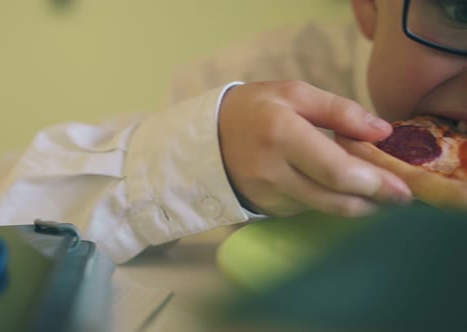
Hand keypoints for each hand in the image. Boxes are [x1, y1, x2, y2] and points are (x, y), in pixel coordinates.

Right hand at [218, 81, 411, 216]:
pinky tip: (334, 187)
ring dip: (355, 203)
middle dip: (374, 202)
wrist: (207, 137)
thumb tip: (383, 132)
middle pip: (335, 200)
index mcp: (282, 135)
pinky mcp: (266, 208)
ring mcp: (267, 195)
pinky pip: (308, 209)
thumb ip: (340, 110)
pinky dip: (328, 200)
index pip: (336, 171)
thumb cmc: (255, 108)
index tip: (402, 188)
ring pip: (325, 209)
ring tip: (372, 189)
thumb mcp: (295, 93)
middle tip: (399, 196)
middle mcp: (272, 171)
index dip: (374, 183)